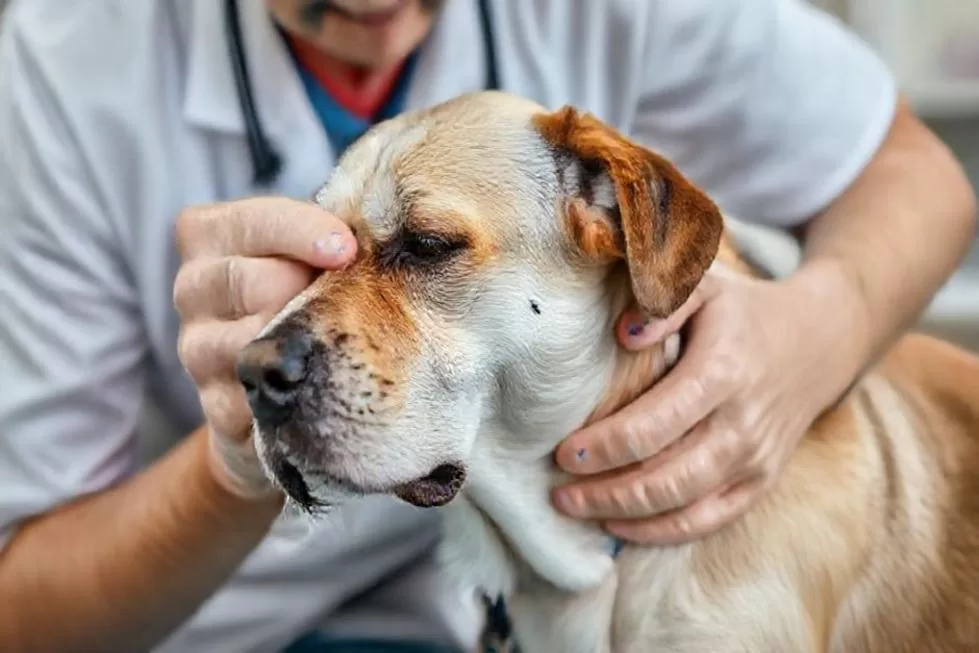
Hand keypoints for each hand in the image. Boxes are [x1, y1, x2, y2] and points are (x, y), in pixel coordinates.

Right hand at [173, 197, 356, 498]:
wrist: (283, 378)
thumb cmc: (304, 293)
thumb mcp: (311, 251)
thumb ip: (330, 236)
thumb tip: (378, 233)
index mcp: (208, 235)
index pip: (248, 222)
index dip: (301, 231)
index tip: (347, 249)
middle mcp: (193, 288)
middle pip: (247, 282)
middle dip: (304, 291)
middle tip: (346, 301)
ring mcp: (197, 350)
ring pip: (247, 344)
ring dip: (299, 345)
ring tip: (337, 344)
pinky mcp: (215, 406)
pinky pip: (254, 398)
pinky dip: (294, 394)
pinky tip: (321, 386)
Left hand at [551, 262, 861, 544]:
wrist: (819, 342)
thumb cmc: (744, 312)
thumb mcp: (706, 286)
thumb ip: (663, 303)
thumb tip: (622, 334)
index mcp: (723, 373)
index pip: (655, 424)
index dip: (606, 445)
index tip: (564, 452)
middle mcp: (742, 424)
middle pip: (666, 477)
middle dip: (605, 491)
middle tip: (559, 492)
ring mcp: (755, 459)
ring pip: (683, 506)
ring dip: (623, 515)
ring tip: (576, 508)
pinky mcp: (761, 482)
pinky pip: (709, 521)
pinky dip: (661, 532)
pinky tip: (619, 526)